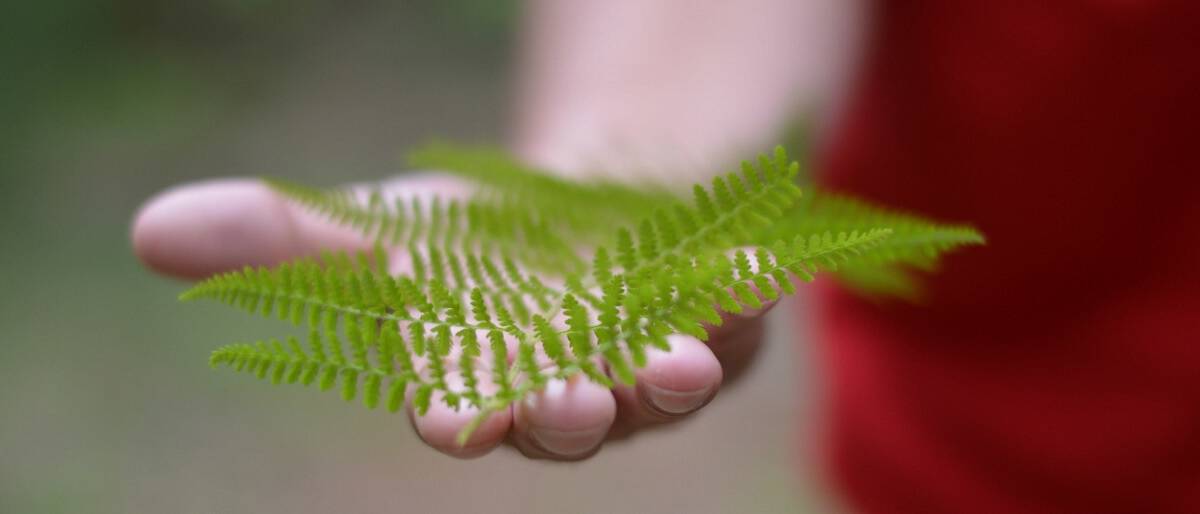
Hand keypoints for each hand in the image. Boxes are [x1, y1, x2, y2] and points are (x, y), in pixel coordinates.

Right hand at [132, 175, 775, 459]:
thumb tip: (148, 230)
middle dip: (564, 417)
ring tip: (676, 362)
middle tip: (565, 409)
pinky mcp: (723, 315)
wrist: (601, 218)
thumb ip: (289, 239)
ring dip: (670, 375)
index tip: (452, 417)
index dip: (460, 409)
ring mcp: (654, 356)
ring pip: (664, 382)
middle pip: (569, 416)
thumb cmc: (488, 247)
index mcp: (486, 375)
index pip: (465, 403)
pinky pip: (740, 313)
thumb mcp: (392, 227)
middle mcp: (572, 384)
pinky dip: (748, 298)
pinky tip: (756, 275)